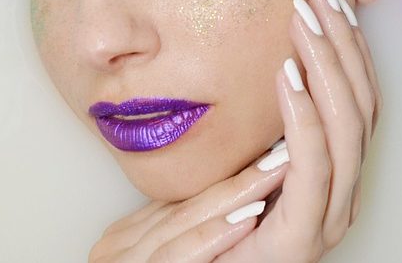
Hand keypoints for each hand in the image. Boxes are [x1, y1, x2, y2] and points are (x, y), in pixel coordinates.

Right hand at [88, 145, 289, 261]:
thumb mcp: (168, 257)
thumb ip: (182, 236)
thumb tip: (238, 203)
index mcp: (123, 242)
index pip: (183, 201)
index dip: (231, 176)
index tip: (274, 151)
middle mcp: (114, 253)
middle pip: (187, 207)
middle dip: (242, 178)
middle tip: (287, 148)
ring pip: (183, 225)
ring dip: (234, 198)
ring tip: (278, 173)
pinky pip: (173, 258)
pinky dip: (211, 239)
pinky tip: (246, 223)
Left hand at [214, 0, 381, 261]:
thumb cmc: (209, 215)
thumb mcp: (242, 147)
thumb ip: (265, 110)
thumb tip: (272, 48)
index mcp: (336, 170)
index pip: (358, 97)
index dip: (349, 43)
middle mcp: (343, 192)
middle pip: (361, 105)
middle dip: (343, 43)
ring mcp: (328, 216)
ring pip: (348, 130)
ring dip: (327, 67)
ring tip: (302, 22)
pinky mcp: (302, 237)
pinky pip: (314, 167)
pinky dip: (306, 117)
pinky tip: (289, 75)